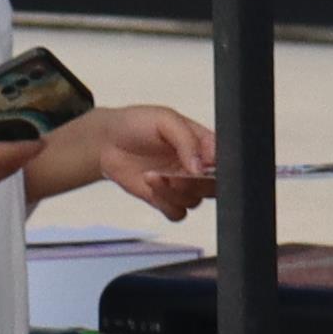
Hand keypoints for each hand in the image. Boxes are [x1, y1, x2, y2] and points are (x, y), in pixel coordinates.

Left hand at [56, 104, 217, 217]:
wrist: (106, 141)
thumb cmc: (136, 123)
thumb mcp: (164, 120)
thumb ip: (186, 141)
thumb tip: (200, 167)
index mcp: (204, 144)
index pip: (226, 161)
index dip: (217, 167)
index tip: (200, 165)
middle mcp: (197, 167)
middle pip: (215, 187)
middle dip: (195, 183)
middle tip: (177, 174)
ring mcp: (182, 185)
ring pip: (195, 201)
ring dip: (174, 191)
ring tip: (154, 174)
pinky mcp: (166, 199)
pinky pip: (178, 213)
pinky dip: (165, 203)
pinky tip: (150, 184)